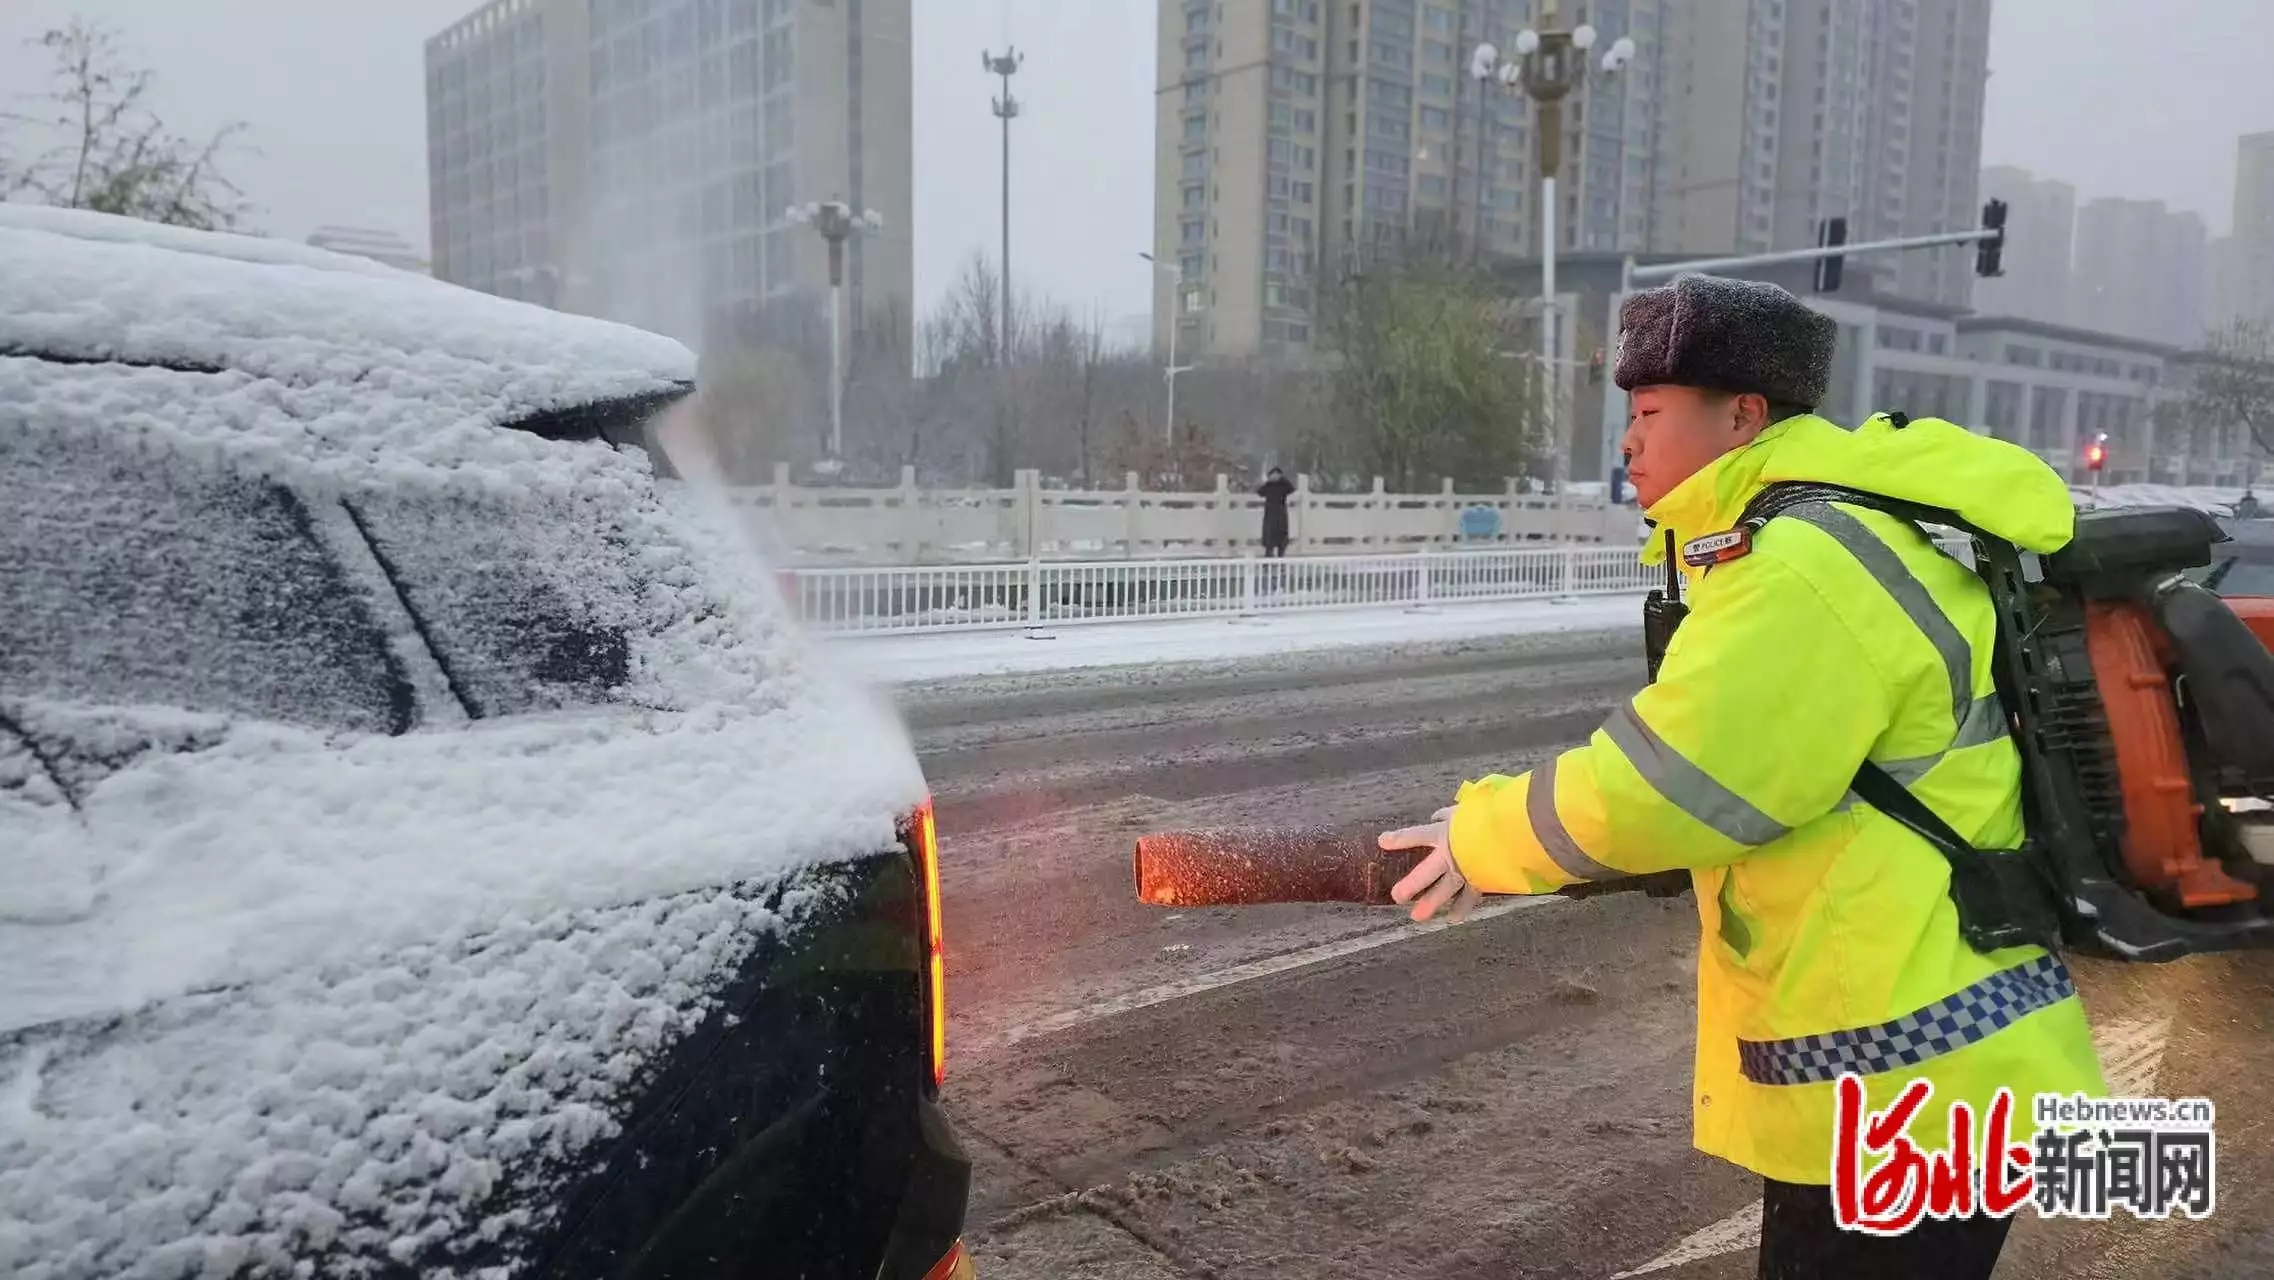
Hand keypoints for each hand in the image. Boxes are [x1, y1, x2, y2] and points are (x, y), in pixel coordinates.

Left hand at [1381, 806, 1481, 924]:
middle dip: (1410, 886)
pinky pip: (1468, 898)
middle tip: (1397, 897)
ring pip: (1444, 891)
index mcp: (1444, 833)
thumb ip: (1451, 814)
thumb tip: (1437, 816)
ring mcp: (1465, 871)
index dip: (1399, 839)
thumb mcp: (1468, 807)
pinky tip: (1454, 918)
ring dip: (1431, 904)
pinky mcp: (1482, 882)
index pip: (1416, 836)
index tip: (1382, 842)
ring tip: (1418, 917)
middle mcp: (1450, 855)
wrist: (1515, 833)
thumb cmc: (1492, 814)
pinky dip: (1461, 908)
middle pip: (1424, 873)